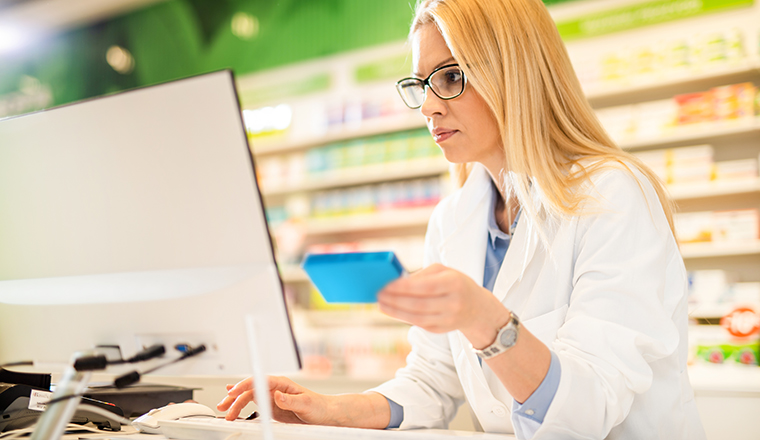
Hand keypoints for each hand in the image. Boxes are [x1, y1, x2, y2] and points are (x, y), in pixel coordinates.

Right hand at [217, 376, 333, 423]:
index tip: (233, 391)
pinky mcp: (271, 406)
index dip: (245, 385)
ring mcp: (271, 397)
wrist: (324, 413)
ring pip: (248, 396)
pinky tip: (232, 404)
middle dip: (235, 396)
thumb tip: (276, 395)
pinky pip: (253, 403)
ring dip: (235, 403)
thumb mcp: (306, 403)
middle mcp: (274, 388)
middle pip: (250, 389)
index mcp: (281, 383)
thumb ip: (290, 399)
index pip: (259, 381)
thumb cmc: (318, 405)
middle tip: (224, 406)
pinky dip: (241, 405)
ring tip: (225, 411)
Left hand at [378, 263, 509, 347]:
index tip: (386, 285)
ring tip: (381, 304)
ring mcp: (448, 319)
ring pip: (416, 317)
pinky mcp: (442, 330)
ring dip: (395, 311)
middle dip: (395, 300)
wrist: (478, 308)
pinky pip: (419, 323)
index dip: (404, 287)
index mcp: (454, 284)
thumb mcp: (444, 272)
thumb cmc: (457, 284)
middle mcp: (453, 303)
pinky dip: (403, 317)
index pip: (425, 287)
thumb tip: (397, 282)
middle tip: (378, 294)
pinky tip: (392, 310)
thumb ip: (421, 275)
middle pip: (418, 304)